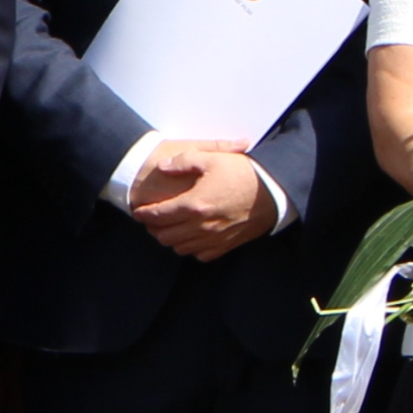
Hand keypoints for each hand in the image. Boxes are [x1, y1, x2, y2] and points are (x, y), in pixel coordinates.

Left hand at [128, 144, 276, 260]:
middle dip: (153, 229)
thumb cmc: (243, 173)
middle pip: (166, 236)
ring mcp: (215, 238)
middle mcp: (202, 226)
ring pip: (180, 248)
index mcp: (195, 204)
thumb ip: (183, 161)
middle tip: (149, 220)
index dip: (145, 214)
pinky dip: (190, 248)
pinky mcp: (227, 245)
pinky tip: (190, 237)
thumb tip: (163, 167)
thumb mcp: (212, 158)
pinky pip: (200, 255)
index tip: (138, 211)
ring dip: (170, 240)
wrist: (274, 191)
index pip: (159, 215)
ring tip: (167, 228)